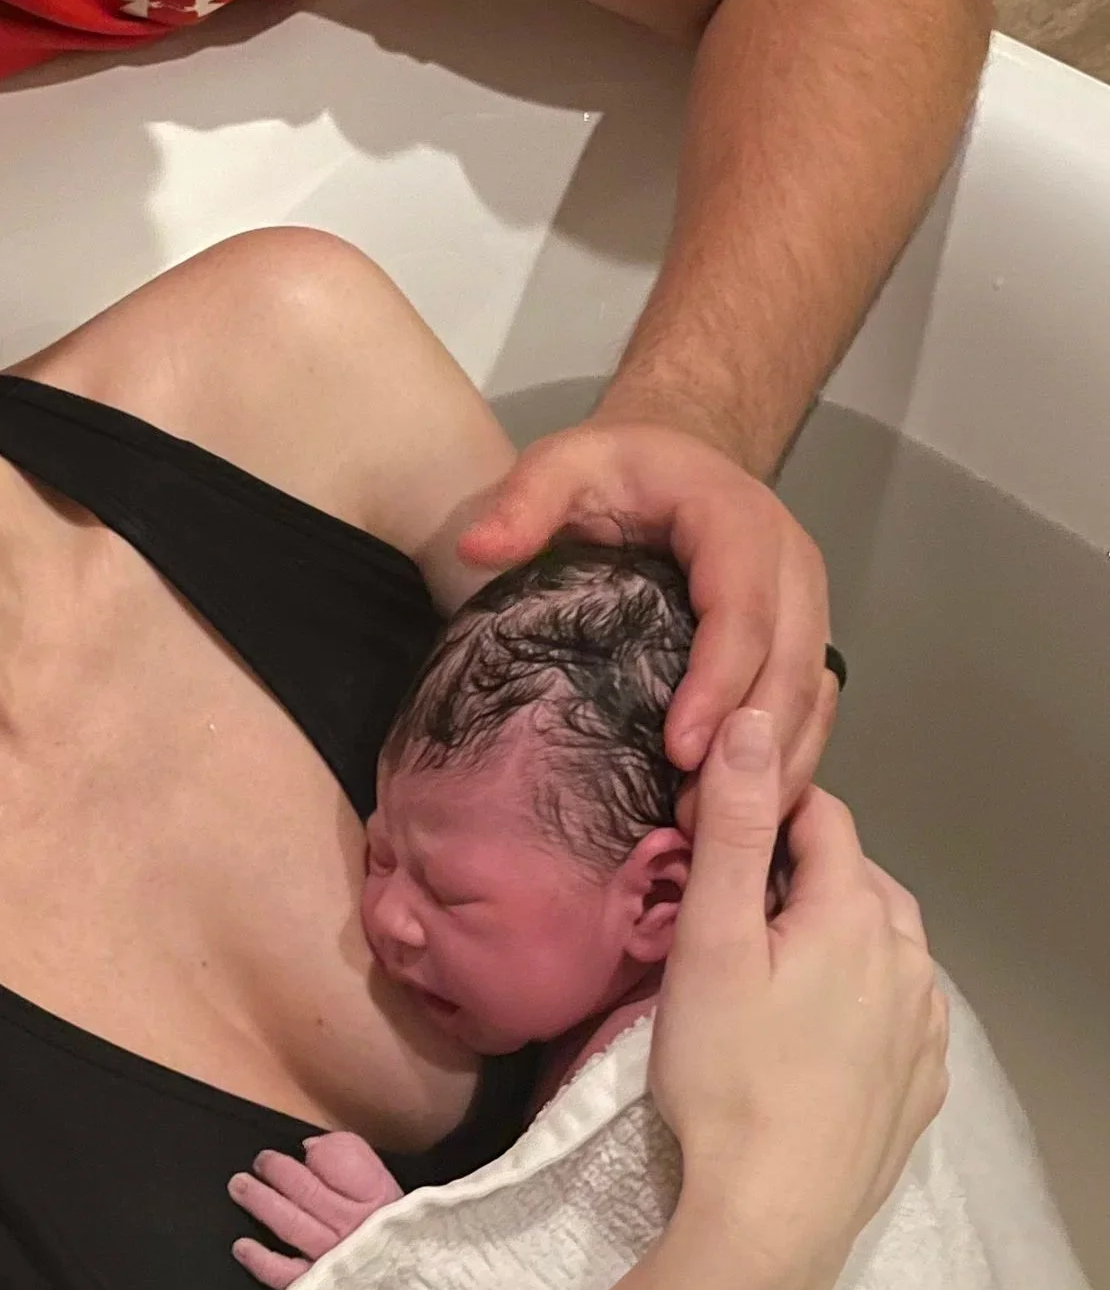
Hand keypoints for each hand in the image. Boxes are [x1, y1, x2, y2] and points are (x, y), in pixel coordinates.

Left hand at [228, 1130, 403, 1289]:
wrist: (405, 1282)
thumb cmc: (389, 1230)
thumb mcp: (380, 1184)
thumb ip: (349, 1158)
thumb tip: (311, 1150)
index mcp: (373, 1197)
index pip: (342, 1165)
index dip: (319, 1155)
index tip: (304, 1150)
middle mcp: (351, 1227)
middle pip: (307, 1192)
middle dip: (276, 1171)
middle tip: (260, 1162)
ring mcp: (332, 1260)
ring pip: (290, 1225)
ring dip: (260, 1202)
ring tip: (239, 1186)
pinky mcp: (317, 1288)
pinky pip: (285, 1274)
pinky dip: (261, 1260)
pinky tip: (242, 1246)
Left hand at [458, 419, 835, 802]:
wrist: (676, 459)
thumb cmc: (619, 469)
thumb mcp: (566, 461)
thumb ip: (526, 498)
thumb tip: (477, 549)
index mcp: (740, 521)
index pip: (744, 608)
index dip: (719, 680)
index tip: (680, 748)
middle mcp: (792, 566)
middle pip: (794, 664)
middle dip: (753, 747)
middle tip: (698, 816)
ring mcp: (807, 607)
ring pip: (812, 696)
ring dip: (776, 769)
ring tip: (718, 830)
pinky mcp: (805, 641)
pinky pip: (812, 708)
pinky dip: (788, 763)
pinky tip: (745, 814)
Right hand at [648, 707, 946, 1289]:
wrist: (772, 1218)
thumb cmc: (728, 1074)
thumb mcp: (711, 942)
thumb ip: (736, 828)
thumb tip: (757, 723)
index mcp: (857, 914)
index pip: (822, 816)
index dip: (765, 811)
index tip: (711, 840)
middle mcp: (910, 960)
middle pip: (856, 877)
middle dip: (798, 874)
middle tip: (727, 913)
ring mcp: (925, 1027)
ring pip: (881, 942)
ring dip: (832, 934)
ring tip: (766, 972)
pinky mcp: (923, 1084)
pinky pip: (896, 1007)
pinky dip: (857, 996)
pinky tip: (810, 1029)